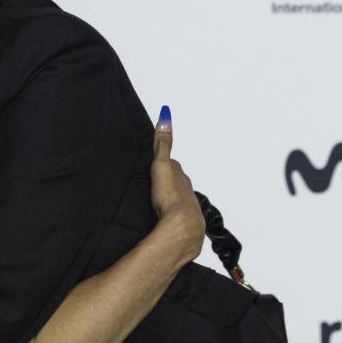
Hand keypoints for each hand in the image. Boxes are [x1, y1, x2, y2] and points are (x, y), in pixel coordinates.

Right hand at [150, 106, 204, 259]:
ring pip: (176, 199)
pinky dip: (169, 214)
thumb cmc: (170, 196)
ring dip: (169, 199)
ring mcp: (186, 207)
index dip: (163, 164)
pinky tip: (162, 218)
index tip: (157, 163)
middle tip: (155, 182)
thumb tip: (165, 116)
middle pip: (176, 182)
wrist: (181, 226)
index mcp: (180, 176)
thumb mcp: (162, 164)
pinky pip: (174, 215)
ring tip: (157, 201)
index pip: (172, 166)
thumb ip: (163, 143)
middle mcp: (186, 190)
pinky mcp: (181, 223)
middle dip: (167, 182)